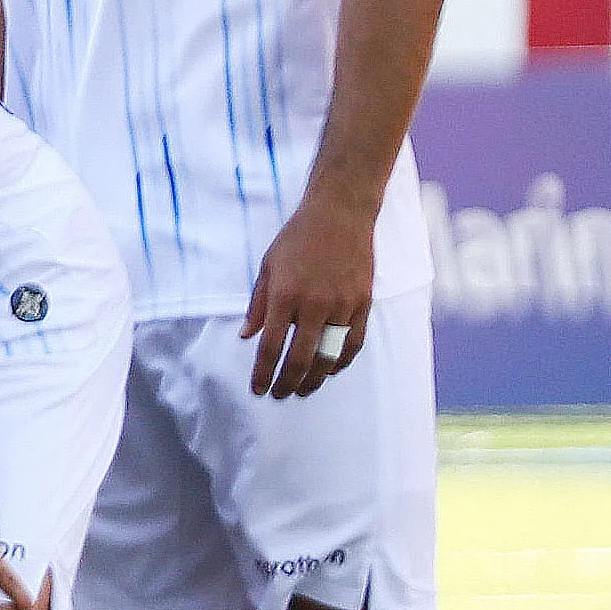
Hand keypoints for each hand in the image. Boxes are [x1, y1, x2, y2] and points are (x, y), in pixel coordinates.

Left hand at [243, 194, 375, 397]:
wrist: (340, 214)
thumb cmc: (298, 238)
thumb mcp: (268, 267)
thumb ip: (258, 305)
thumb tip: (246, 336)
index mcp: (285, 296)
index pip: (271, 347)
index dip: (263, 373)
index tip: (258, 389)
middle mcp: (314, 305)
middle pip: (300, 359)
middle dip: (287, 383)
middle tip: (279, 394)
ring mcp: (343, 305)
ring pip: (329, 356)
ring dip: (314, 379)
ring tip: (303, 389)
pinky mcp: (363, 303)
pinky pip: (354, 343)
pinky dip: (342, 362)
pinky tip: (330, 370)